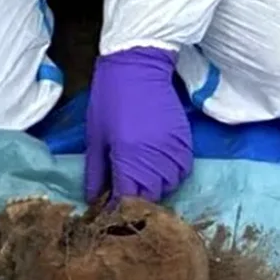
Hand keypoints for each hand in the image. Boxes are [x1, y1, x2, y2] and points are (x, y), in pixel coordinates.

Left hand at [83, 46, 192, 203]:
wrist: (138, 67)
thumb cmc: (110, 100)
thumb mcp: (96, 138)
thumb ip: (96, 172)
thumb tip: (93, 200)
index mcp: (129, 158)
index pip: (127, 199)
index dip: (118, 209)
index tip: (110, 212)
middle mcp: (155, 158)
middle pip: (151, 197)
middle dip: (137, 202)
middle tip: (125, 198)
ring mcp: (173, 150)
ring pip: (170, 186)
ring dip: (156, 190)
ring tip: (141, 184)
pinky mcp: (185, 142)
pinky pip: (183, 171)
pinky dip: (172, 176)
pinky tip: (158, 170)